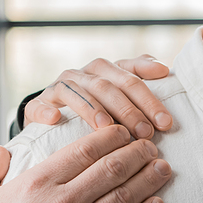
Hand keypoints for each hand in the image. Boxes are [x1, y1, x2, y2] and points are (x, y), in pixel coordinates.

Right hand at [0, 125, 170, 202]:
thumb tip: (2, 152)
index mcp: (37, 183)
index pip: (86, 149)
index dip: (111, 136)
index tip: (124, 131)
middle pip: (112, 168)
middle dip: (137, 153)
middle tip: (151, 147)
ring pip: (124, 196)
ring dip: (148, 179)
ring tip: (162, 169)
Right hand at [25, 55, 172, 138]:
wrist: (52, 112)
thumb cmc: (95, 103)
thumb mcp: (119, 89)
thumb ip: (141, 75)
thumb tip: (164, 69)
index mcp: (105, 69)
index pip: (131, 78)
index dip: (149, 98)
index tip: (166, 122)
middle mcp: (82, 74)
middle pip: (108, 86)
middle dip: (128, 109)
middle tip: (145, 133)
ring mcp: (58, 88)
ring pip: (77, 92)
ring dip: (92, 109)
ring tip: (107, 127)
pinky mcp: (37, 104)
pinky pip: (38, 105)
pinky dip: (45, 111)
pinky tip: (54, 119)